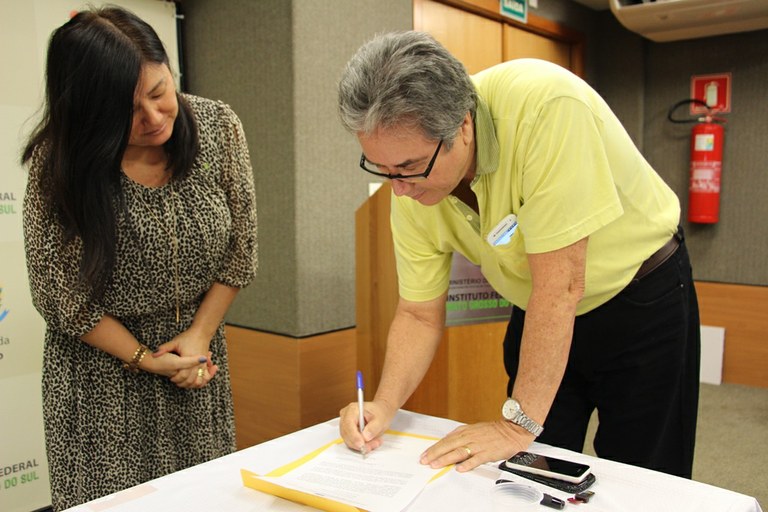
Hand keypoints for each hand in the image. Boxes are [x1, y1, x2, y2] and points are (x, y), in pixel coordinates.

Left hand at [153, 328, 215, 388]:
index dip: (176, 378)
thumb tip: (154, 354)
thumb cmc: (188, 337)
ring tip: (183, 382)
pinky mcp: (205, 365)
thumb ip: (164, 348)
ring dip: (191, 384)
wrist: (202, 332)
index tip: (170, 378)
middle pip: (191, 380)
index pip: (183, 375)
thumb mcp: (175, 342)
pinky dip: (200, 381)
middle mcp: (197, 363)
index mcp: (189, 358)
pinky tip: (192, 381)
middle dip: (182, 383)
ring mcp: (203, 364)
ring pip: (199, 381)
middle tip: (174, 380)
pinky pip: (205, 377)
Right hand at [339, 399, 396, 454]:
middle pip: (347, 434)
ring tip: (375, 443)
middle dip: (359, 443)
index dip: (354, 436)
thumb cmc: (380, 412)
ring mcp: (345, 424)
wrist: (382, 411)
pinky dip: (361, 445)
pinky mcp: (348, 431)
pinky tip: (371, 443)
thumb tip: (365, 437)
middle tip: (371, 446)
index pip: (349, 424)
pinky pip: (351, 442)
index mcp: (352, 409)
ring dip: (361, 445)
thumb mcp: (380, 419)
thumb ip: (373, 428)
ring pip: (349, 440)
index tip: (361, 444)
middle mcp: (346, 416)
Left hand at [419, 420, 533, 471]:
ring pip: (459, 452)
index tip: (425, 454)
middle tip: (424, 460)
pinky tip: (460, 469)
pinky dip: (468, 464)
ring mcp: (479, 445)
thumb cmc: (493, 431)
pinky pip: (477, 459)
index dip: (434, 448)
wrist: (512, 430)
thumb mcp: (474, 429)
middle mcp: (470, 437)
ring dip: (446, 458)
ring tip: (435, 464)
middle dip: (435, 453)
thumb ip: (460, 435)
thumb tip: (447, 441)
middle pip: (449, 445)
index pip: (446, 440)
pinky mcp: (488, 452)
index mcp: (465, 431)